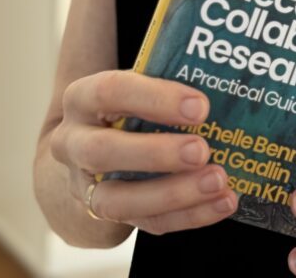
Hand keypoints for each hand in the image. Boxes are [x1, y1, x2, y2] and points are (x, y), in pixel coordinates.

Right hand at [50, 70, 237, 234]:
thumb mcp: (137, 82)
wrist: (91, 147)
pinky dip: (188, 215)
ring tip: (218, 181)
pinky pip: (145, 222)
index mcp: (82, 98)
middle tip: (202, 150)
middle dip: (157, 154)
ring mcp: (84, 186)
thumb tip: (223, 72)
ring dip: (174, 193)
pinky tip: (221, 202)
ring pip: (119, 200)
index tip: (200, 106)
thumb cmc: (129, 103)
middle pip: (103, 152)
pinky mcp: (106, 217)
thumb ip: (166, 76)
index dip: (155, 98)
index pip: (110, 91)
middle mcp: (73, 143)